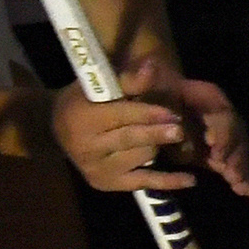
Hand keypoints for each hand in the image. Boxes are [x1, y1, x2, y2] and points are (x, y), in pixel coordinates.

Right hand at [50, 65, 248, 196]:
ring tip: (170, 136)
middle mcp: (86, 148)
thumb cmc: (84, 100)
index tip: (171, 112)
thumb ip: (128, 79)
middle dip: (157, 133)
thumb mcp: (99, 85)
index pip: (120, 116)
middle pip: (131, 139)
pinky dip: (167, 182)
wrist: (57, 128)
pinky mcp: (106, 183)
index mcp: (82, 119)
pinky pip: (142, 183)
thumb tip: (152, 66)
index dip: (148, 114)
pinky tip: (190, 180)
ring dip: (159, 146)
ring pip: (141, 158)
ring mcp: (96, 169)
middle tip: (180, 129)